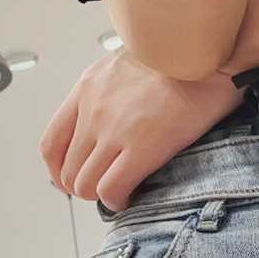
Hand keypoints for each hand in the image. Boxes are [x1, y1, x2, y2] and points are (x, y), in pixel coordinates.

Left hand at [40, 50, 245, 212]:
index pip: (51, 144)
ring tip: (121, 194)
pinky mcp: (141, 147)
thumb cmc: (178, 59)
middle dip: (84, 186)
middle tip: (105, 188)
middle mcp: (93, 110)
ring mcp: (114, 130)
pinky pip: (110, 190)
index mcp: (87, 88)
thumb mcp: (126, 62)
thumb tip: (108, 118)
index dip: (59, 170)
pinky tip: (131, 197)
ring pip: (85, 185)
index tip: (73, 178)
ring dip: (101, 196)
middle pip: (68, 171)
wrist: (207, 56)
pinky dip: (117, 201)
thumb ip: (107, 91)